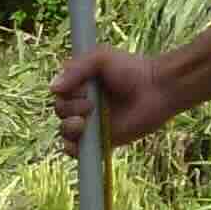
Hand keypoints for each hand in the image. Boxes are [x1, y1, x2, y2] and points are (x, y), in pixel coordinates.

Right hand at [51, 44, 186, 150]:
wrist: (158, 89)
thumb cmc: (132, 69)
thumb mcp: (101, 58)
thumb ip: (76, 69)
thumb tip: (53, 89)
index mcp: (80, 86)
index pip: (59, 95)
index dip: (64, 94)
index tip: (81, 89)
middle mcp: (84, 105)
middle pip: (60, 113)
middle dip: (70, 110)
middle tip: (91, 105)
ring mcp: (92, 124)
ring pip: (65, 132)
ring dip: (69, 129)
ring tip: (84, 123)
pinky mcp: (103, 142)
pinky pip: (79, 151)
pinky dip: (74, 149)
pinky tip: (80, 142)